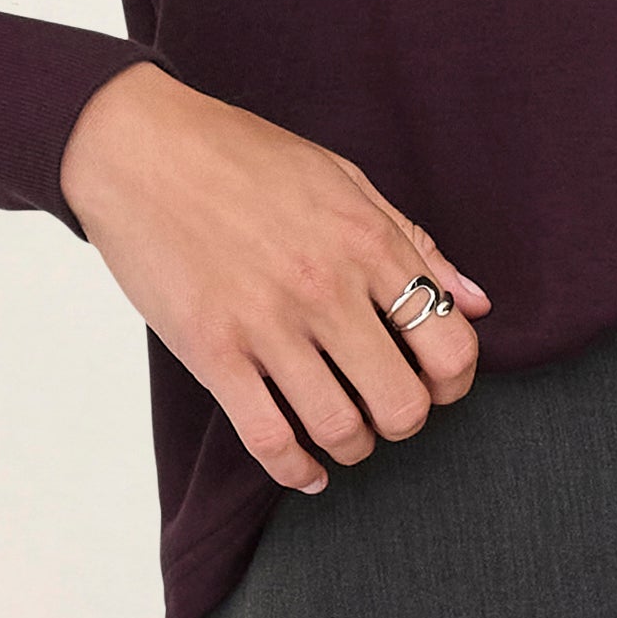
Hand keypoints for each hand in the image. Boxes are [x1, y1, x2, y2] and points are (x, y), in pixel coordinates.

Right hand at [57, 63, 490, 495]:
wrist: (140, 148)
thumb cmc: (244, 157)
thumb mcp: (344, 179)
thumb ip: (414, 244)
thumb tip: (476, 304)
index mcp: (368, 241)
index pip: (450, 344)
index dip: (454, 380)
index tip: (436, 381)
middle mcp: (326, 287)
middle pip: (402, 403)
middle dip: (405, 421)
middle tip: (388, 409)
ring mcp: (267, 323)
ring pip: (339, 429)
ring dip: (353, 446)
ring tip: (346, 432)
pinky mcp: (212, 351)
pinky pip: (269, 439)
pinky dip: (297, 470)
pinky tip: (307, 468)